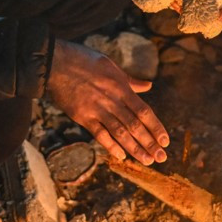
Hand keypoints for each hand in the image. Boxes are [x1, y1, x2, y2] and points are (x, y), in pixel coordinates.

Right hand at [45, 40, 168, 164]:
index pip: (144, 111)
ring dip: (135, 148)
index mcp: (121, 87)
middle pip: (135, 125)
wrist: (55, 62)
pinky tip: (121, 156)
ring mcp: (97, 109)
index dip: (156, 127)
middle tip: (161, 158)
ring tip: (147, 161)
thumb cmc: (84, 61)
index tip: (166, 141)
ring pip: (120, 132)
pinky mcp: (82, 116)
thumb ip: (130, 80)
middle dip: (150, 143)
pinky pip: (99, 134)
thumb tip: (149, 86)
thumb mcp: (111, 66)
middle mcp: (112, 100)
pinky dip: (111, 146)